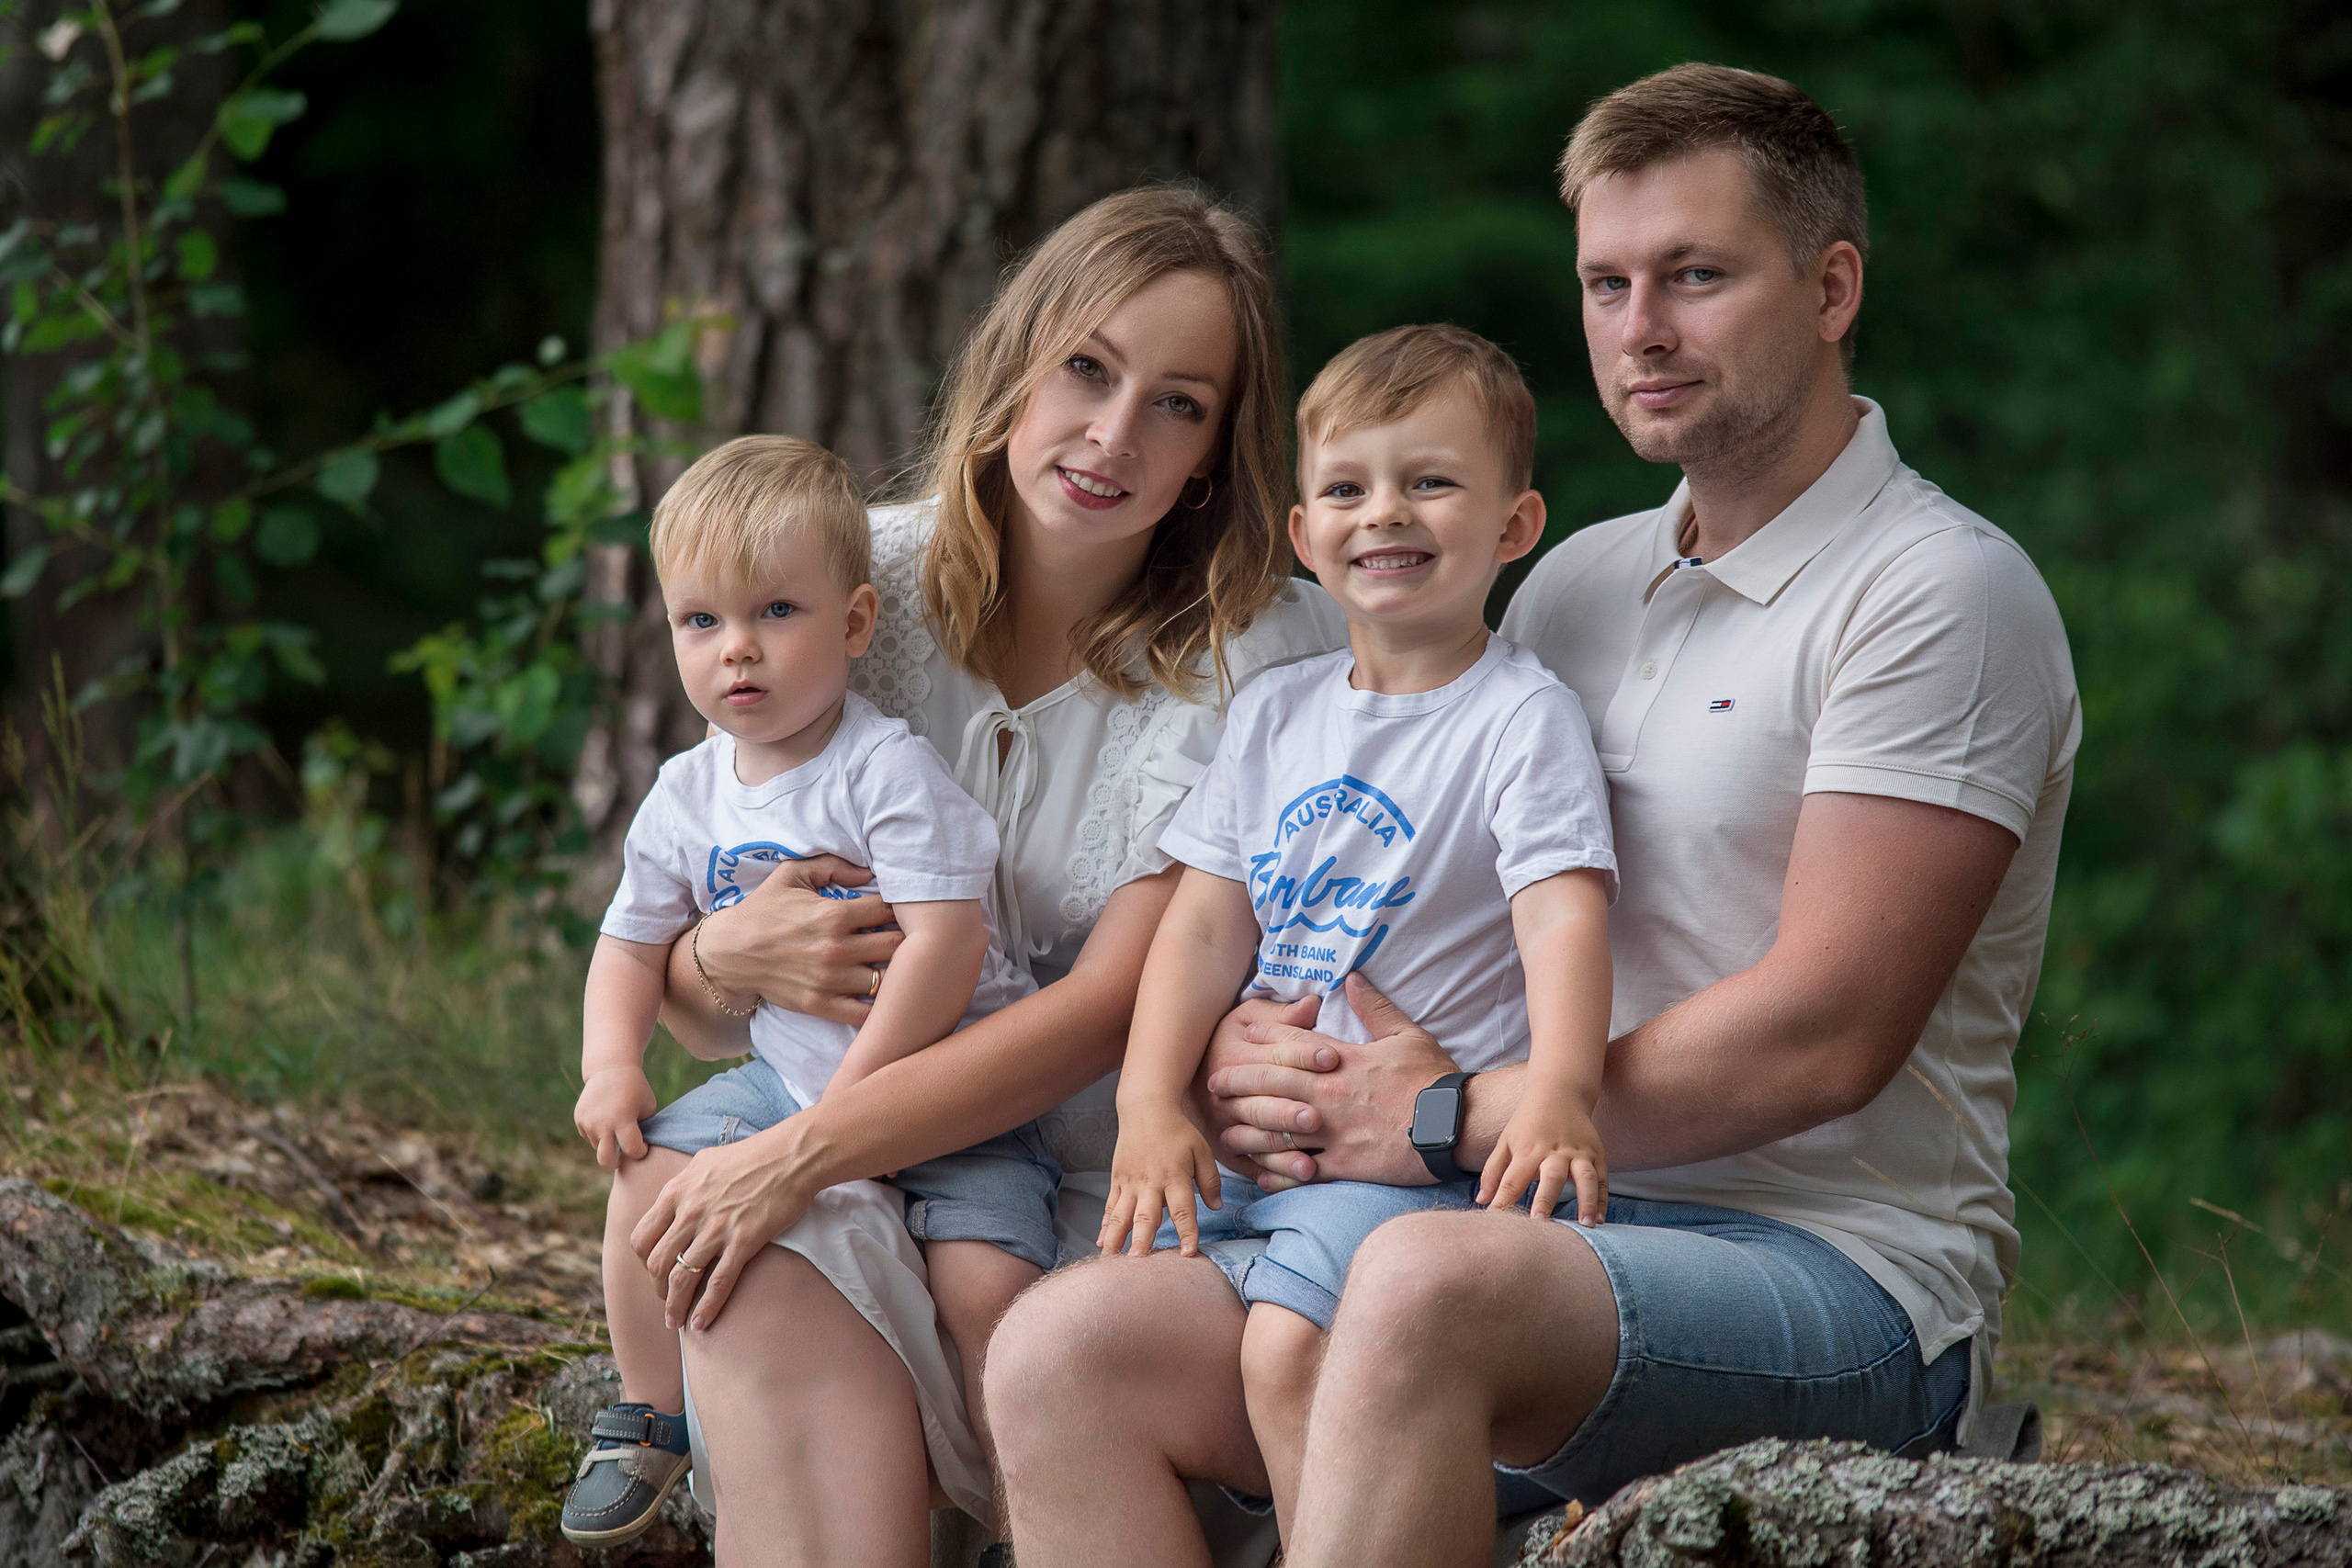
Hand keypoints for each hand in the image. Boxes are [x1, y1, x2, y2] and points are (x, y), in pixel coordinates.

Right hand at [574, 1067, 656, 1170]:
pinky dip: (598, 1134)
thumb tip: (637, 1151)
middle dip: (615, 1163)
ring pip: (598, 1146)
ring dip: (608, 1142)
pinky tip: (606, 1118)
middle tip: (622, 1159)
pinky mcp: (579, 1119)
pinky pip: (590, 1136)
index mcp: (623, 1119)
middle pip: (605, 1160)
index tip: (643, 1146)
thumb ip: (643, 1130)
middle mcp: (602, 1123)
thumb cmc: (635, 1089)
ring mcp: (588, 1121)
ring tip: (617, 1125)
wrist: (611, 1069)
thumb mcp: (647, 1107)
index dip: (640, 1152)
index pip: (632, 1149)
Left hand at [631, 1123, 816, 1329]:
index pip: (642, 1238)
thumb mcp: (705, 1161)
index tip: (655, 1272)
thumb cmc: (752, 1156)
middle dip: (658, 1289)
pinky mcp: (743, 1242)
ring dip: (675, 1306)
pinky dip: (706, 1308)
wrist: (792, 1156)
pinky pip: (718, 1283)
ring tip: (676, 1322)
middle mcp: (690, 1212)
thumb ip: (684, 1183)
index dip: (644, 1262)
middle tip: (667, 1300)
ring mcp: (716, 1228)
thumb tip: (674, 1199)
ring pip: (682, 1278)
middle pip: (657, 1263)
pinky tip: (701, 1324)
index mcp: (676, 1192)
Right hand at [691, 855, 902, 1025]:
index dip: (901, 908)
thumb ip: (832, 866)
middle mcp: (836, 949)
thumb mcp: (791, 875)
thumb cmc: (763, 909)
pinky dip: (880, 1007)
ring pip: (887, 980)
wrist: (728, 952)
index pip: (889, 910)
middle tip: (909, 939)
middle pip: (898, 946)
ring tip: (898, 966)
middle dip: (907, 941)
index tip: (901, 910)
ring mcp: (829, 981)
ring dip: (896, 973)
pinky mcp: (820, 1005)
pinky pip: (865, 1013)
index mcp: (833, 914)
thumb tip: (869, 871)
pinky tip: (883, 996)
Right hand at [1098, 1113, 1224, 1257]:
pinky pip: (1111, 1206)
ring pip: (1122, 1215)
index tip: (1187, 1254)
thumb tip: (1216, 1206)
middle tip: (1139, 1261)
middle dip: (1142, 1239)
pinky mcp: (1117, 1180)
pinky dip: (1105, 1225)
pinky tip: (1101, 1242)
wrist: (1146, 1108)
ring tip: (1110, 1261)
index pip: (1183, 1209)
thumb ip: (1210, 1180)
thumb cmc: (1178, 1131)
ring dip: (1116, 1238)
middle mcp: (1150, 1182)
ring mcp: (1130, 1182)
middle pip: (1146, 1215)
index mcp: (1175, 1176)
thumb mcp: (1201, 1151)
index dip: (1186, 1232)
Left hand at [1202, 974, 1456, 1189]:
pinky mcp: (1344, 1165)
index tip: (1241, 1035)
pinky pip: (1301, 1169)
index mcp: (1343, 1062)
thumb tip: (1353, 978)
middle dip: (1239, 1083)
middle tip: (1214, 1084)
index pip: (1293, 1045)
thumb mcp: (1407, 1034)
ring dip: (1247, 1131)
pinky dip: (1277, 1171)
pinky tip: (1259, 1173)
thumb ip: (1374, 1007)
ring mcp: (1333, 1132)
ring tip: (1225, 1132)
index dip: (1264, 1038)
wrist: (1455, 1125)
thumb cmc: (1433, 1079)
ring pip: (1277, 1131)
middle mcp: (1329, 1095)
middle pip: (1271, 1086)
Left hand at [1480, 1099, 1606, 1224]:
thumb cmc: (1528, 1121)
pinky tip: (1599, 1218)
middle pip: (1551, 1177)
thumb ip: (1493, 1171)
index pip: (1513, 1180)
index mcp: (1528, 1150)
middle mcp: (1555, 1152)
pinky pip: (1602, 1179)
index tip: (1497, 1222)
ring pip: (1585, 1177)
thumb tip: (1481, 1200)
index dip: (1503, 1201)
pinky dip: (1602, 1199)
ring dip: (1586, 1201)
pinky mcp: (1596, 1153)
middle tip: (1541, 1223)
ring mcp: (1578, 1153)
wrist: (1559, 1091)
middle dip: (1545, 1200)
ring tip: (1585, 1225)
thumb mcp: (1505, 1141)